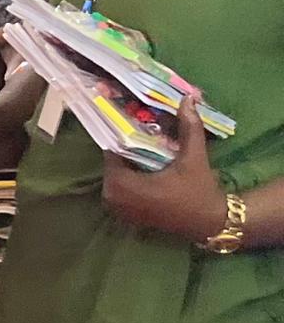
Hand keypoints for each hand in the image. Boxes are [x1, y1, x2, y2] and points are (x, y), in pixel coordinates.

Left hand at [102, 99, 228, 239]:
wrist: (211, 223)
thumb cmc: (199, 192)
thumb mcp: (193, 158)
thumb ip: (188, 128)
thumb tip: (187, 98)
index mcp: (120, 185)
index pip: (111, 150)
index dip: (122, 132)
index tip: (131, 117)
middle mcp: (112, 197)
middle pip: (113, 161)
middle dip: (127, 146)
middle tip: (141, 126)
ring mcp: (117, 208)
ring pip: (118, 173)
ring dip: (129, 161)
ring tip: (145, 142)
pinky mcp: (125, 214)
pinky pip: (122, 187)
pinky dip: (132, 175)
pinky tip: (147, 163)